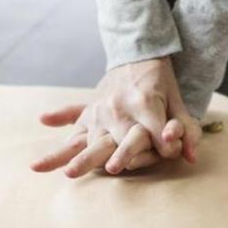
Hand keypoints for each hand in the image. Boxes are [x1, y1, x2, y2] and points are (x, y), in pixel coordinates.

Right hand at [31, 57, 202, 176]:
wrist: (137, 54)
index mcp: (144, 101)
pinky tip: (38, 162)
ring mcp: (99, 110)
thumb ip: (186, 130)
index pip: (153, 130)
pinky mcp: (88, 114)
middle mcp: (118, 106)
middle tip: (111, 170)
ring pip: (90, 138)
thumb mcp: (178, 102)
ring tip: (68, 173)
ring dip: (80, 156)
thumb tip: (189, 157)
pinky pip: (71, 130)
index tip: (168, 156)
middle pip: (118, 136)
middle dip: (118, 154)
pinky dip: (57, 148)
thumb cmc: (162, 84)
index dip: (163, 144)